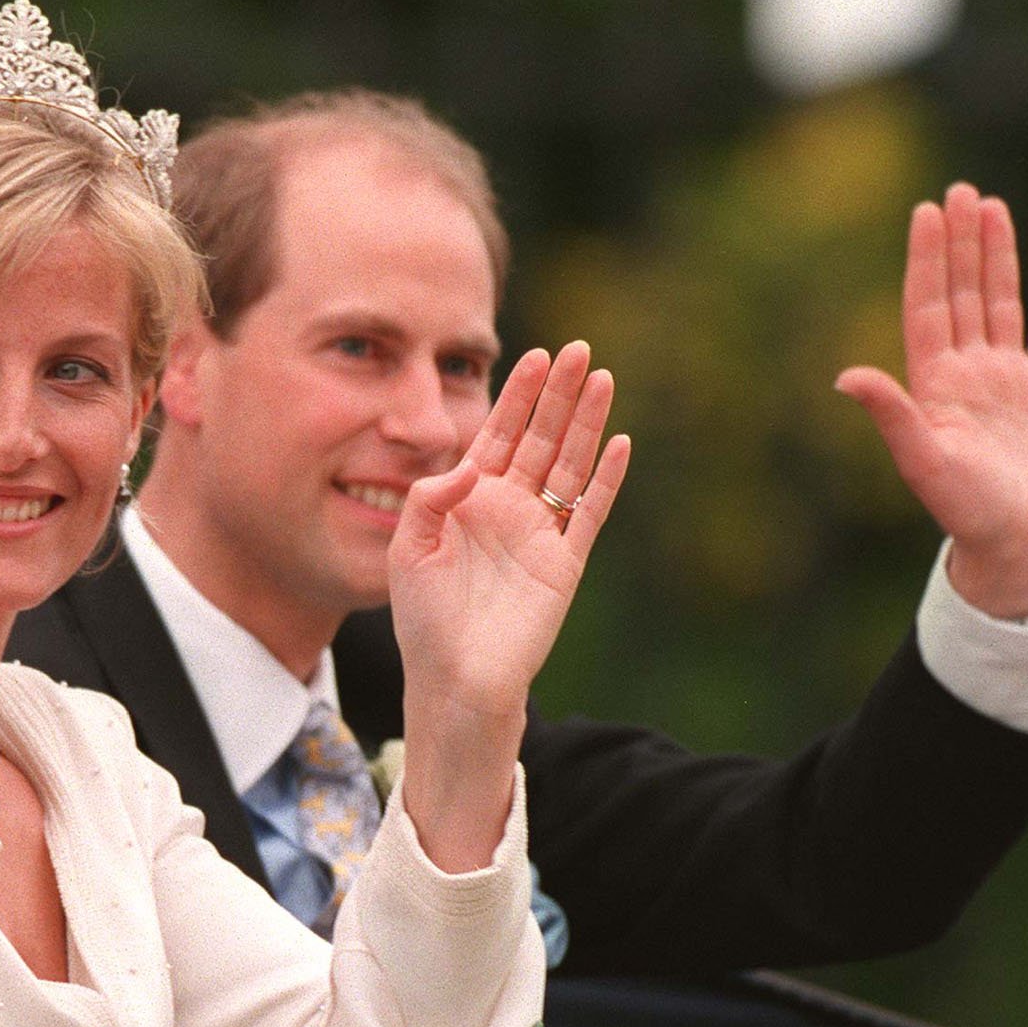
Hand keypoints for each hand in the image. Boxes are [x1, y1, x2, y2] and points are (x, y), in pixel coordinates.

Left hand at [388, 342, 630, 870]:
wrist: (455, 678)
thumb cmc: (424, 619)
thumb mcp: (409, 548)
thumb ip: (430, 497)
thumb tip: (472, 463)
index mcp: (469, 499)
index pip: (499, 434)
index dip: (517, 395)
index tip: (534, 355)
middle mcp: (509, 508)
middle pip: (540, 438)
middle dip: (558, 394)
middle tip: (578, 349)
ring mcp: (540, 533)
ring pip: (569, 465)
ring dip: (586, 423)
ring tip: (602, 378)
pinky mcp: (564, 562)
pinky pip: (589, 512)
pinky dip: (605, 479)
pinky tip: (618, 442)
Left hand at [836, 182, 1027, 618]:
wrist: (1018, 541)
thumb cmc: (964, 509)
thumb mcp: (922, 459)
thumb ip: (890, 413)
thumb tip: (844, 376)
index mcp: (931, 383)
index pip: (927, 306)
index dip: (926, 260)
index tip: (923, 212)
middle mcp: (966, 372)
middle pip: (962, 293)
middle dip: (959, 243)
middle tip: (957, 190)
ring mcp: (1007, 377)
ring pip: (1001, 301)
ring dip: (997, 255)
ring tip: (991, 206)